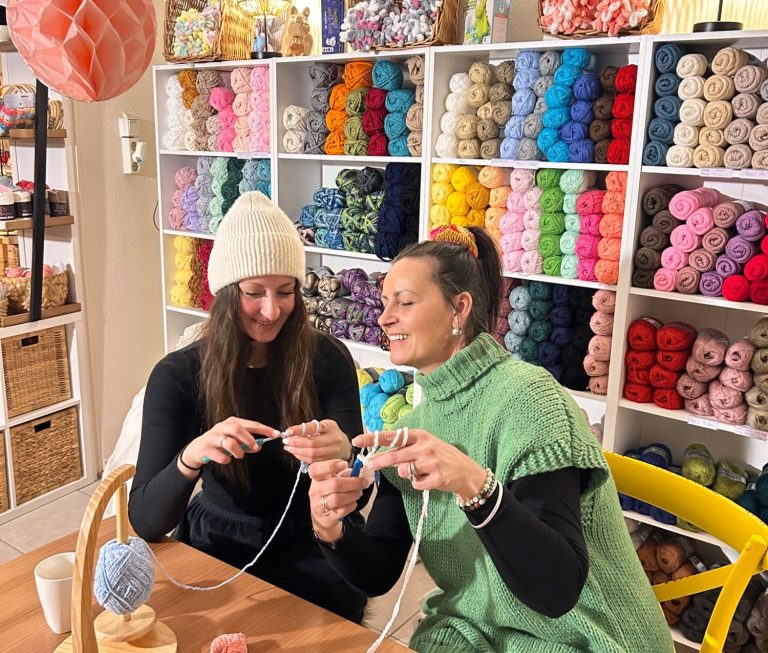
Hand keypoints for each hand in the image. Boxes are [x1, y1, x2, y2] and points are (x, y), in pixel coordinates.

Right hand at [179, 417, 278, 475]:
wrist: (197, 449)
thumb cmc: (219, 443)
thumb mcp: (235, 441)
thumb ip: (247, 444)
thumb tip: (259, 446)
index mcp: (232, 422)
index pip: (251, 424)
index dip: (264, 429)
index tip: (276, 434)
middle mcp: (222, 426)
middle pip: (237, 428)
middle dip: (249, 439)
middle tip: (255, 448)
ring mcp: (212, 436)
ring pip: (229, 442)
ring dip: (237, 451)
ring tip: (238, 455)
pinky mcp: (205, 447)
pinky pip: (219, 455)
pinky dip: (226, 459)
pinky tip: (226, 459)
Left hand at [282, 419, 352, 465]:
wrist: (344, 445)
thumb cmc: (330, 433)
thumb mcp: (322, 425)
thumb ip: (309, 428)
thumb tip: (291, 433)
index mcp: (331, 427)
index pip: (312, 428)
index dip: (299, 430)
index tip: (287, 432)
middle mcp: (334, 440)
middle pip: (311, 444)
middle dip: (296, 443)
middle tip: (286, 441)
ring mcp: (333, 452)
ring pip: (311, 454)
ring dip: (297, 451)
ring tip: (289, 447)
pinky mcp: (330, 461)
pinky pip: (313, 461)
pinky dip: (302, 457)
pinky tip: (296, 453)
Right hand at [308, 459, 370, 542]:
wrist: (323, 515)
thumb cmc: (330, 492)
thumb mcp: (333, 479)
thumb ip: (345, 473)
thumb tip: (358, 471)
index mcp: (316, 478)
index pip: (317, 469)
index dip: (331, 465)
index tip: (344, 464)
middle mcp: (315, 490)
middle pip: (334, 484)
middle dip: (353, 482)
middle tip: (363, 482)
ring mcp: (319, 505)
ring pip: (338, 499)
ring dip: (353, 495)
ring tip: (359, 493)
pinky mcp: (326, 517)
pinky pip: (343, 510)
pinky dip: (352, 505)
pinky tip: (353, 502)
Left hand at [352, 429, 487, 499]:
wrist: (466, 471)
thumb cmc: (442, 456)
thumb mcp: (425, 444)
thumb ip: (406, 447)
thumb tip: (383, 453)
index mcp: (420, 436)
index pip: (392, 436)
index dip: (373, 438)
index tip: (358, 440)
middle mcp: (425, 447)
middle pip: (395, 455)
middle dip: (379, 461)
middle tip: (368, 465)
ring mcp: (431, 463)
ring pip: (404, 471)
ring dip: (408, 473)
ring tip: (421, 471)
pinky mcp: (436, 478)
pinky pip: (416, 484)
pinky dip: (419, 483)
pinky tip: (429, 479)